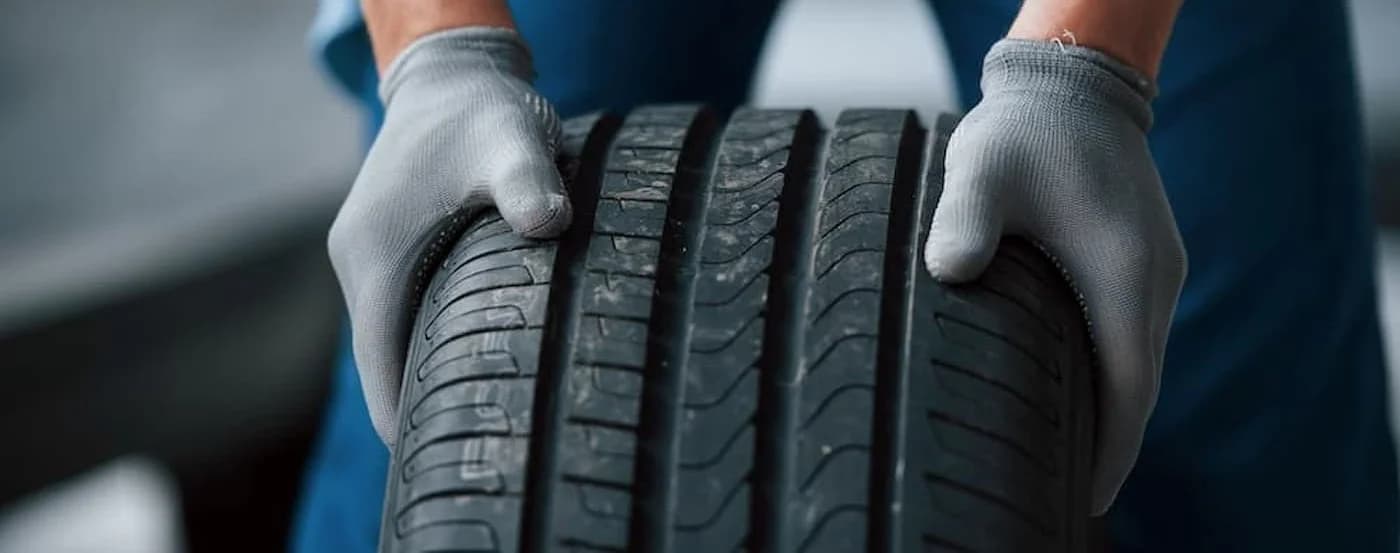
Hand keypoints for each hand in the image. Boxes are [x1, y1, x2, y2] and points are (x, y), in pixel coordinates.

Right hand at [327, 27, 566, 444]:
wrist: (451, 75)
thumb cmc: (480, 112)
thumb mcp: (510, 140)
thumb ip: (527, 183)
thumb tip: (549, 224)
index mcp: (375, 256)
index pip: (378, 367)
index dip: (407, 418)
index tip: (445, 453)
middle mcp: (361, 262)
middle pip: (381, 363)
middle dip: (420, 406)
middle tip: (479, 441)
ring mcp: (371, 256)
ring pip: (391, 340)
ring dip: (425, 375)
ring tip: (481, 412)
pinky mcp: (389, 247)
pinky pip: (402, 313)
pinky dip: (428, 342)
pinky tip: (476, 356)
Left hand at [923, 39, 1186, 513]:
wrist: (1073, 84)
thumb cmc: (1024, 130)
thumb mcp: (983, 170)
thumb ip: (964, 220)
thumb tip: (950, 270)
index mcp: (1122, 273)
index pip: (1129, 389)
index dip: (1112, 451)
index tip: (1090, 499)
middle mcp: (1151, 278)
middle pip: (1139, 387)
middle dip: (1111, 446)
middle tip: (1071, 497)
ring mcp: (1153, 268)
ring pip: (1138, 361)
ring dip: (1113, 411)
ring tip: (1071, 460)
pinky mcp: (1142, 257)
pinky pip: (1131, 333)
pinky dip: (1112, 372)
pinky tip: (1076, 390)